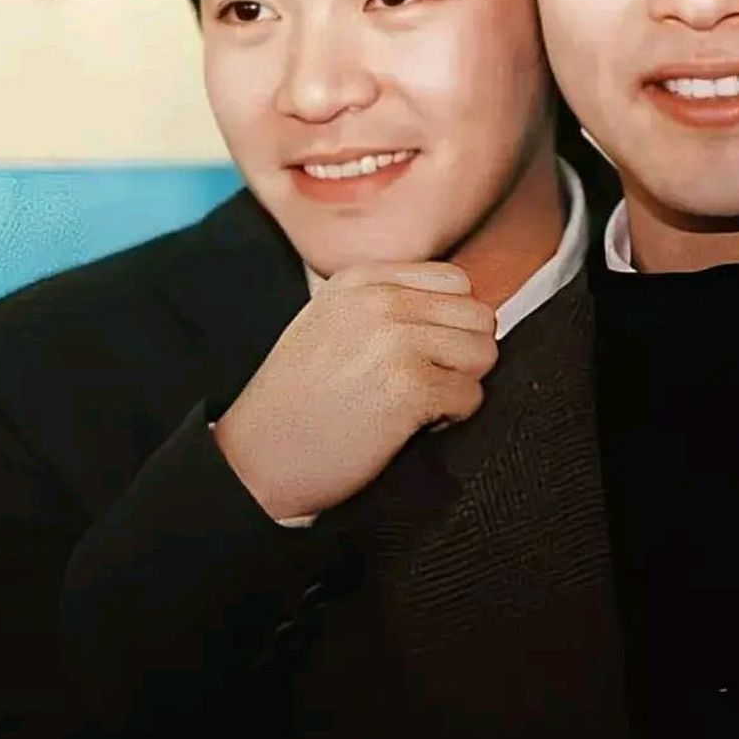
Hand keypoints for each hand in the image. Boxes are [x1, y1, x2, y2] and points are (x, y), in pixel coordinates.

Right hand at [213, 262, 496, 520]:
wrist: (255, 459)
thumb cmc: (296, 400)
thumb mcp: (332, 321)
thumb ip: (389, 302)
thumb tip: (462, 308)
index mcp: (363, 279)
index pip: (456, 282)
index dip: (451, 323)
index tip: (424, 353)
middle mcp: (381, 300)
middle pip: (478, 315)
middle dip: (463, 355)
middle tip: (426, 383)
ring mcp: (396, 341)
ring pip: (483, 352)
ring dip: (460, 385)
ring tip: (417, 403)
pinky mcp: (410, 387)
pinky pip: (471, 396)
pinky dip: (452, 418)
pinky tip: (411, 426)